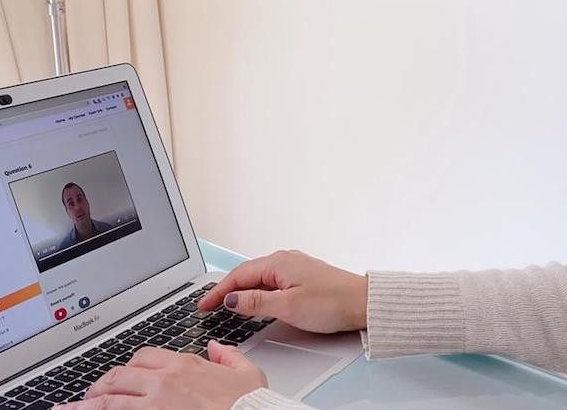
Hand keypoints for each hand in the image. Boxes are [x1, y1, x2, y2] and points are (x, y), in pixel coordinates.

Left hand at [52, 342, 264, 409]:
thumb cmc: (249, 405)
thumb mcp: (248, 373)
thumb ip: (229, 356)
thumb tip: (218, 348)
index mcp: (185, 364)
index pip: (145, 357)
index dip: (131, 368)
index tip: (124, 377)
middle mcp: (163, 380)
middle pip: (119, 376)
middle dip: (101, 385)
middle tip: (91, 394)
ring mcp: (152, 402)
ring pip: (107, 398)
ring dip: (85, 404)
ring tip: (67, 409)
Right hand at [199, 249, 368, 333]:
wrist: (363, 302)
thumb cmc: (332, 302)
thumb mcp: (288, 306)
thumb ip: (256, 302)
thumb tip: (232, 298)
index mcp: (278, 263)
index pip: (238, 275)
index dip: (218, 291)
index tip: (204, 304)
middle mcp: (285, 260)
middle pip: (246, 274)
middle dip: (225, 289)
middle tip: (208, 305)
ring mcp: (294, 267)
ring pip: (259, 277)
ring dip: (240, 289)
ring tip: (225, 304)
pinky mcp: (302, 276)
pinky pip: (271, 281)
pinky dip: (256, 290)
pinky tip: (254, 299)